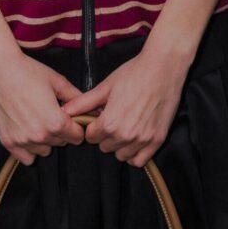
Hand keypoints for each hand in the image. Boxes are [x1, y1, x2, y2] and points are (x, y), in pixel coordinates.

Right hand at [0, 51, 85, 165]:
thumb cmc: (27, 72)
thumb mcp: (56, 81)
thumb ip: (74, 96)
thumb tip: (90, 107)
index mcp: (55, 122)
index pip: (77, 137)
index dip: (76, 126)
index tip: (70, 118)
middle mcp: (40, 136)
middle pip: (60, 143)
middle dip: (60, 131)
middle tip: (51, 113)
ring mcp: (23, 141)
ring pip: (44, 150)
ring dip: (45, 140)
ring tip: (37, 120)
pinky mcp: (8, 142)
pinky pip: (26, 158)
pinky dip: (29, 148)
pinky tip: (27, 131)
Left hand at [60, 46, 190, 166]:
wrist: (162, 68)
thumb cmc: (134, 73)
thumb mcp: (106, 86)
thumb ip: (84, 102)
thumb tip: (65, 110)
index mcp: (110, 123)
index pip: (91, 137)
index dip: (93, 126)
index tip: (100, 117)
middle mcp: (125, 136)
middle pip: (105, 147)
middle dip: (105, 135)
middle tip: (113, 118)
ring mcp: (143, 140)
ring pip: (121, 156)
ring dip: (119, 145)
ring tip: (125, 126)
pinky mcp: (157, 141)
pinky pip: (139, 161)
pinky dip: (134, 154)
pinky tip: (134, 139)